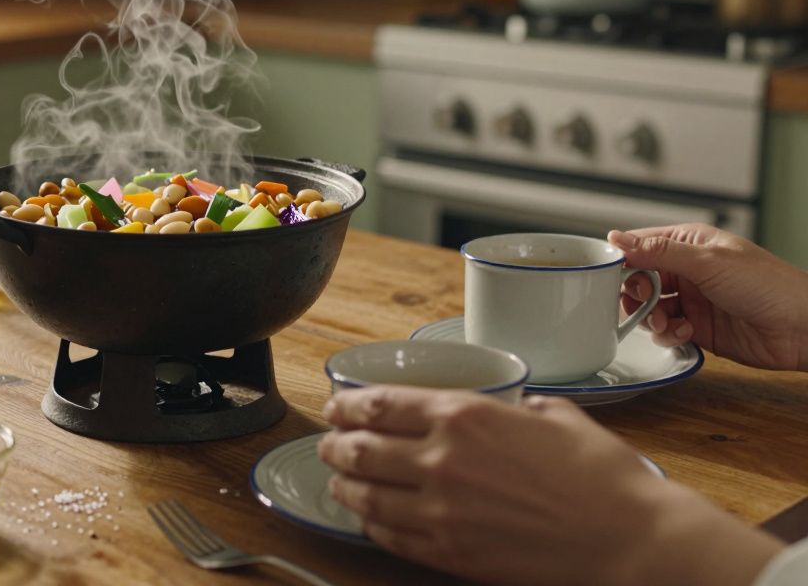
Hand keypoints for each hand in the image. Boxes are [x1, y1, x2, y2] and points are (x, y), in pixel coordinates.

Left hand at [319, 386, 783, 585]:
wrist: (629, 542)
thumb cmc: (602, 477)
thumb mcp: (555, 416)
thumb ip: (518, 406)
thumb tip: (512, 406)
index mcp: (464, 414)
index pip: (380, 404)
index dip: (348, 404)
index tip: (338, 405)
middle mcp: (441, 458)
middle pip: (359, 447)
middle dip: (335, 443)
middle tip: (328, 442)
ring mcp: (440, 510)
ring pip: (364, 493)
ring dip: (343, 482)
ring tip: (337, 477)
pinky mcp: (447, 553)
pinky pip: (387, 534)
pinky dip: (369, 522)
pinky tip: (367, 515)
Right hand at [609, 224, 807, 370]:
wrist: (802, 328)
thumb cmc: (769, 285)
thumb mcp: (708, 261)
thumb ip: (658, 252)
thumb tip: (616, 239)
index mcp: (689, 244)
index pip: (639, 245)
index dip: (623, 260)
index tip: (612, 275)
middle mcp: (686, 271)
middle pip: (637, 280)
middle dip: (635, 294)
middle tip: (645, 302)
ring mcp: (691, 300)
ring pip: (647, 309)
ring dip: (650, 318)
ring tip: (667, 323)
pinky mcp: (696, 328)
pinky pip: (665, 332)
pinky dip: (668, 334)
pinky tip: (687, 332)